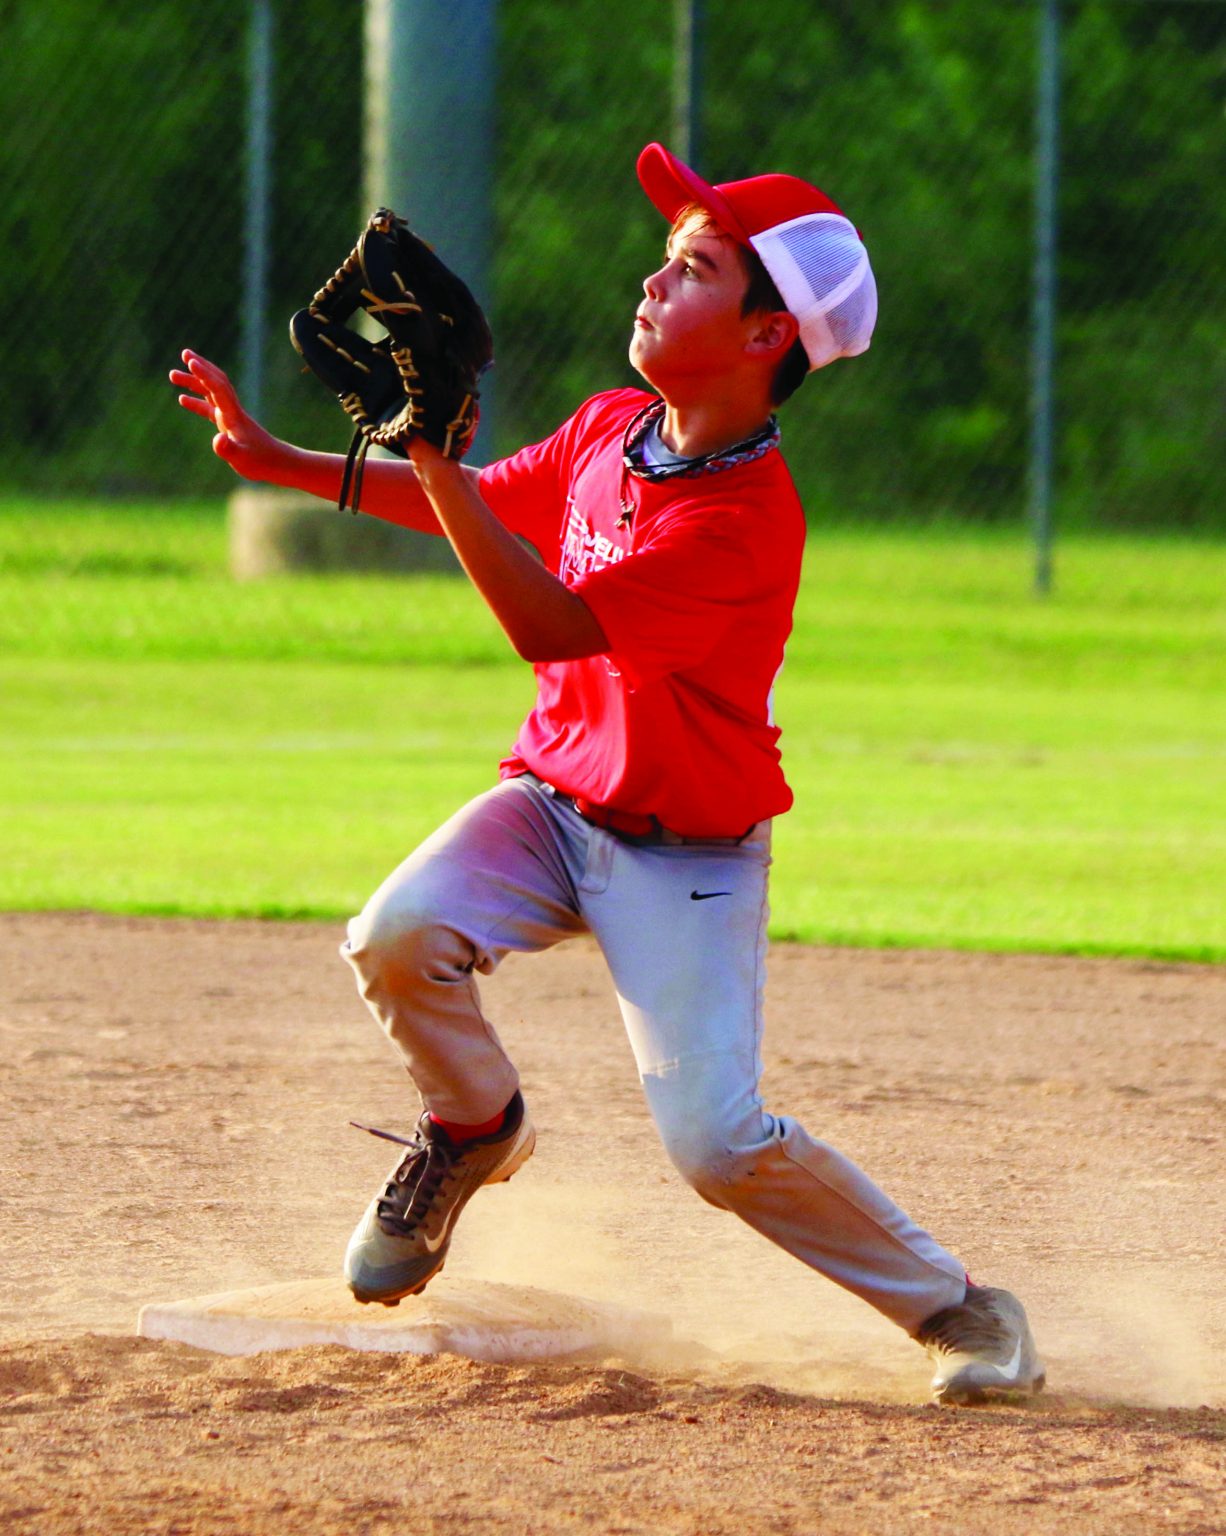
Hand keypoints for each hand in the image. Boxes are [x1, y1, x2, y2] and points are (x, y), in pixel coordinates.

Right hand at [169, 349, 282, 480]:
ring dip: (194, 381)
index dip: (204, 375)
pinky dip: (197, 401)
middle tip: (184, 353)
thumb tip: (217, 440)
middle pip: (216, 382)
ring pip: (210, 392)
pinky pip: (210, 408)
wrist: (278, 464)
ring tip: (173, 374)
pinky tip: (182, 399)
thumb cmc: (260, 461)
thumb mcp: (242, 459)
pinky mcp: (229, 425)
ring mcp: (230, 417)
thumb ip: (228, 449)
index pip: (218, 389)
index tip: (190, 361)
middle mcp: (232, 411)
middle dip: (201, 367)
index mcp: (233, 415)